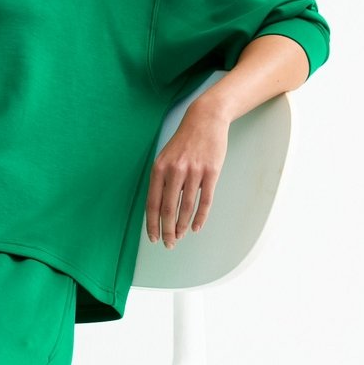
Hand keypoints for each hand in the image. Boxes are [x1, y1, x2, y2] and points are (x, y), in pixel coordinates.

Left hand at [146, 103, 228, 247]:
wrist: (205, 120)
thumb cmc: (183, 142)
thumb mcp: (164, 158)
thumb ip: (160, 181)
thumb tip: (158, 208)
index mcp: (158, 169)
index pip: (152, 204)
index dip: (152, 224)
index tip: (153, 238)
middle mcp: (174, 171)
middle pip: (168, 209)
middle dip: (167, 230)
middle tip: (168, 244)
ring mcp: (194, 171)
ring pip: (186, 207)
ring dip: (182, 226)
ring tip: (180, 237)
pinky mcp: (211, 172)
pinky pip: (205, 200)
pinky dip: (200, 216)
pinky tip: (196, 227)